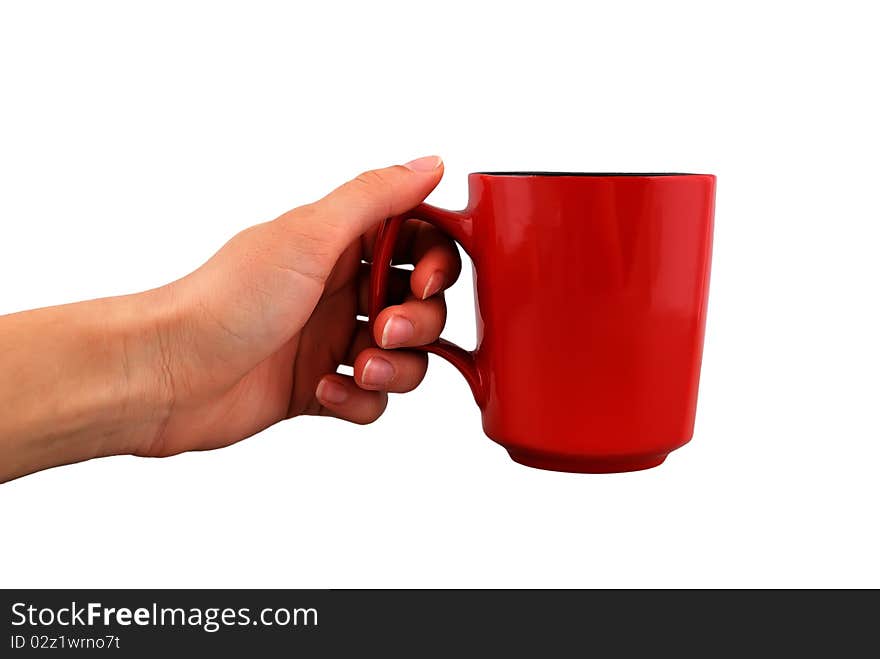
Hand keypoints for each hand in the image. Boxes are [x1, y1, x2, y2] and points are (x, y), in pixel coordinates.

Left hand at [139, 156, 457, 456]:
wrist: (166, 374)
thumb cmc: (226, 300)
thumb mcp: (309, 236)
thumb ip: (375, 197)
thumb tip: (431, 164)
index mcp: (339, 245)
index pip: (418, 243)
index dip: (435, 264)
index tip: (422, 283)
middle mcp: (340, 290)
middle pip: (421, 305)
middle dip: (418, 323)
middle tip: (383, 331)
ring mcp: (330, 341)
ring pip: (405, 357)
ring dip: (395, 368)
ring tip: (358, 369)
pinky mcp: (319, 387)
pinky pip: (371, 400)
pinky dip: (359, 401)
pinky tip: (324, 392)